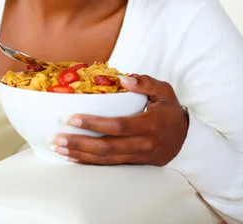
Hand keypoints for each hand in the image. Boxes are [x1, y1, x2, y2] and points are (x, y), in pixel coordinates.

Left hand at [51, 75, 188, 165]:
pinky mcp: (132, 164)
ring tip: (57, 147)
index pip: (117, 125)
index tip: (71, 118)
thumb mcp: (164, 92)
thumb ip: (145, 83)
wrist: (187, 141)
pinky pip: (107, 165)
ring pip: (105, 159)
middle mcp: (142, 144)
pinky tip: (70, 157)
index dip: (93, 123)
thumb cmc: (170, 112)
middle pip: (107, 147)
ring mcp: (137, 157)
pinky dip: (87, 162)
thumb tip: (123, 78)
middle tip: (56, 137)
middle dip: (79, 143)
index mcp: (149, 124)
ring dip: (79, 154)